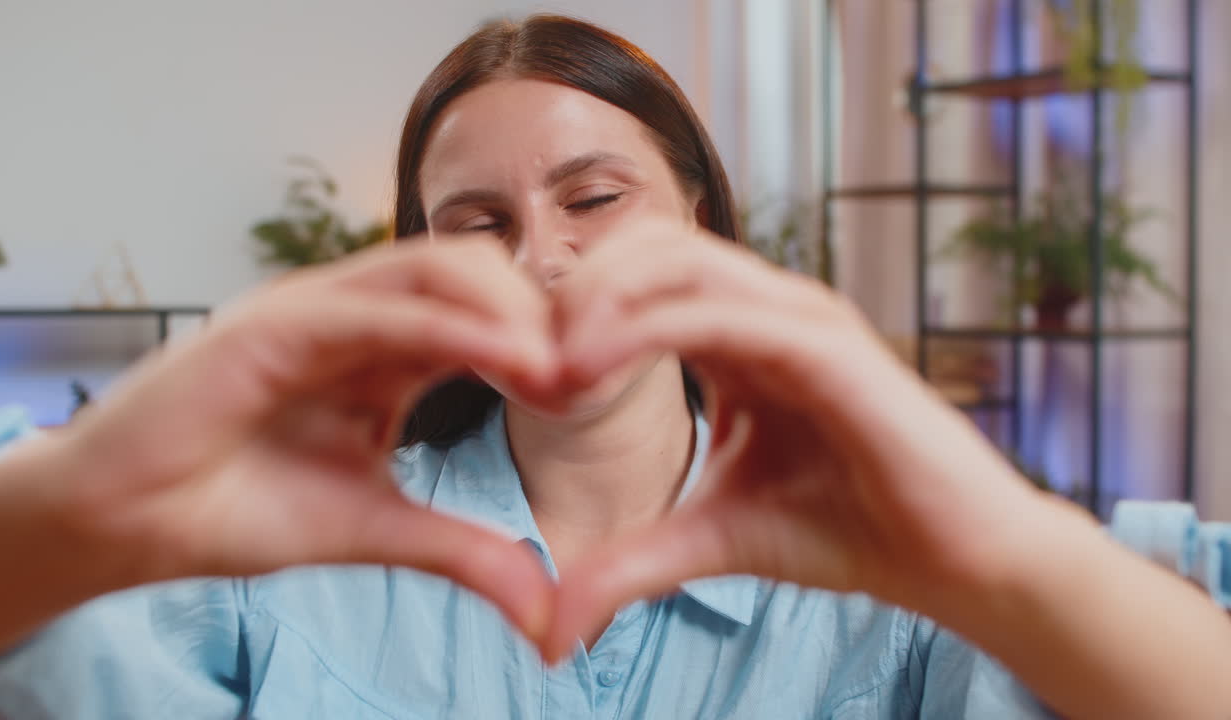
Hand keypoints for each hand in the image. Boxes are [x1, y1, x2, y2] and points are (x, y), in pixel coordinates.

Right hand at [26, 237, 559, 640]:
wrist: (124, 525)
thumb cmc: (240, 511)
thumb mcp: (377, 530)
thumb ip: (463, 552)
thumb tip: (548, 613)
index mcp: (387, 351)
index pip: (487, 316)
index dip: (547, 344)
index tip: (593, 397)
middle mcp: (357, 316)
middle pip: (476, 276)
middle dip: (541, 317)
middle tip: (588, 379)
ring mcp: (313, 311)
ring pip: (432, 271)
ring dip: (503, 311)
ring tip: (555, 370)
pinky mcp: (268, 323)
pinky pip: (369, 308)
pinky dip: (438, 325)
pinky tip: (494, 356)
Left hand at [544, 217, 1056, 659]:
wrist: (957, 560)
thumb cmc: (847, 531)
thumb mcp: (713, 538)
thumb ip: (633, 560)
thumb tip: (553, 626)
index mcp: (738, 335)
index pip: (637, 279)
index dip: (568, 315)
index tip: (519, 378)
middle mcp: (767, 308)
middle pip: (645, 246)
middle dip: (572, 292)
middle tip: (520, 359)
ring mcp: (799, 317)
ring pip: (675, 259)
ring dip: (597, 300)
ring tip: (547, 364)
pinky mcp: (827, 345)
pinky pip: (719, 311)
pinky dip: (644, 328)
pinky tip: (589, 370)